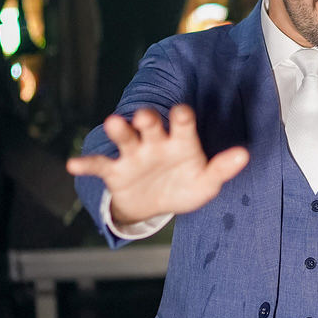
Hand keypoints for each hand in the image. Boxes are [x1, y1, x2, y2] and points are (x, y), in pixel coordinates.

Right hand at [66, 105, 248, 224]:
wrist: (155, 206)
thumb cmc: (184, 186)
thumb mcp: (206, 182)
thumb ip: (222, 169)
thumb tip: (244, 155)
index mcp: (181, 142)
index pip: (183, 125)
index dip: (182, 118)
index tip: (182, 111)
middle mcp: (156, 142)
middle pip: (150, 125)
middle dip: (147, 119)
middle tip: (144, 115)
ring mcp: (134, 155)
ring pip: (125, 138)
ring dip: (119, 131)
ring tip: (113, 123)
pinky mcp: (115, 171)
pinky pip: (100, 165)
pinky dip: (86, 164)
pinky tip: (73, 165)